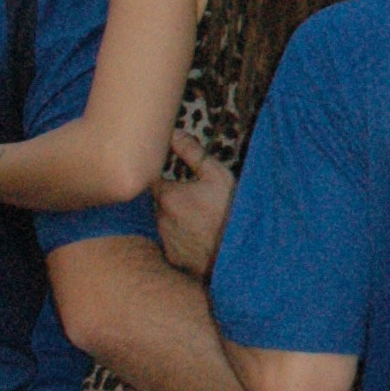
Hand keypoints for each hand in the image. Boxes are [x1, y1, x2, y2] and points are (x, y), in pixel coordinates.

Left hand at [152, 130, 236, 277]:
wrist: (240, 253)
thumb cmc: (231, 211)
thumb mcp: (217, 175)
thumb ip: (192, 153)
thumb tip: (174, 133)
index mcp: (167, 195)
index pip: (149, 180)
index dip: (158, 175)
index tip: (170, 174)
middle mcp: (158, 218)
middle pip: (155, 202)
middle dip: (168, 199)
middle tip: (190, 198)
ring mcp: (163, 240)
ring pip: (161, 223)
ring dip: (173, 219)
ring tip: (196, 219)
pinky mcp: (171, 257)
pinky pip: (169, 243)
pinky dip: (178, 239)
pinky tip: (196, 237)